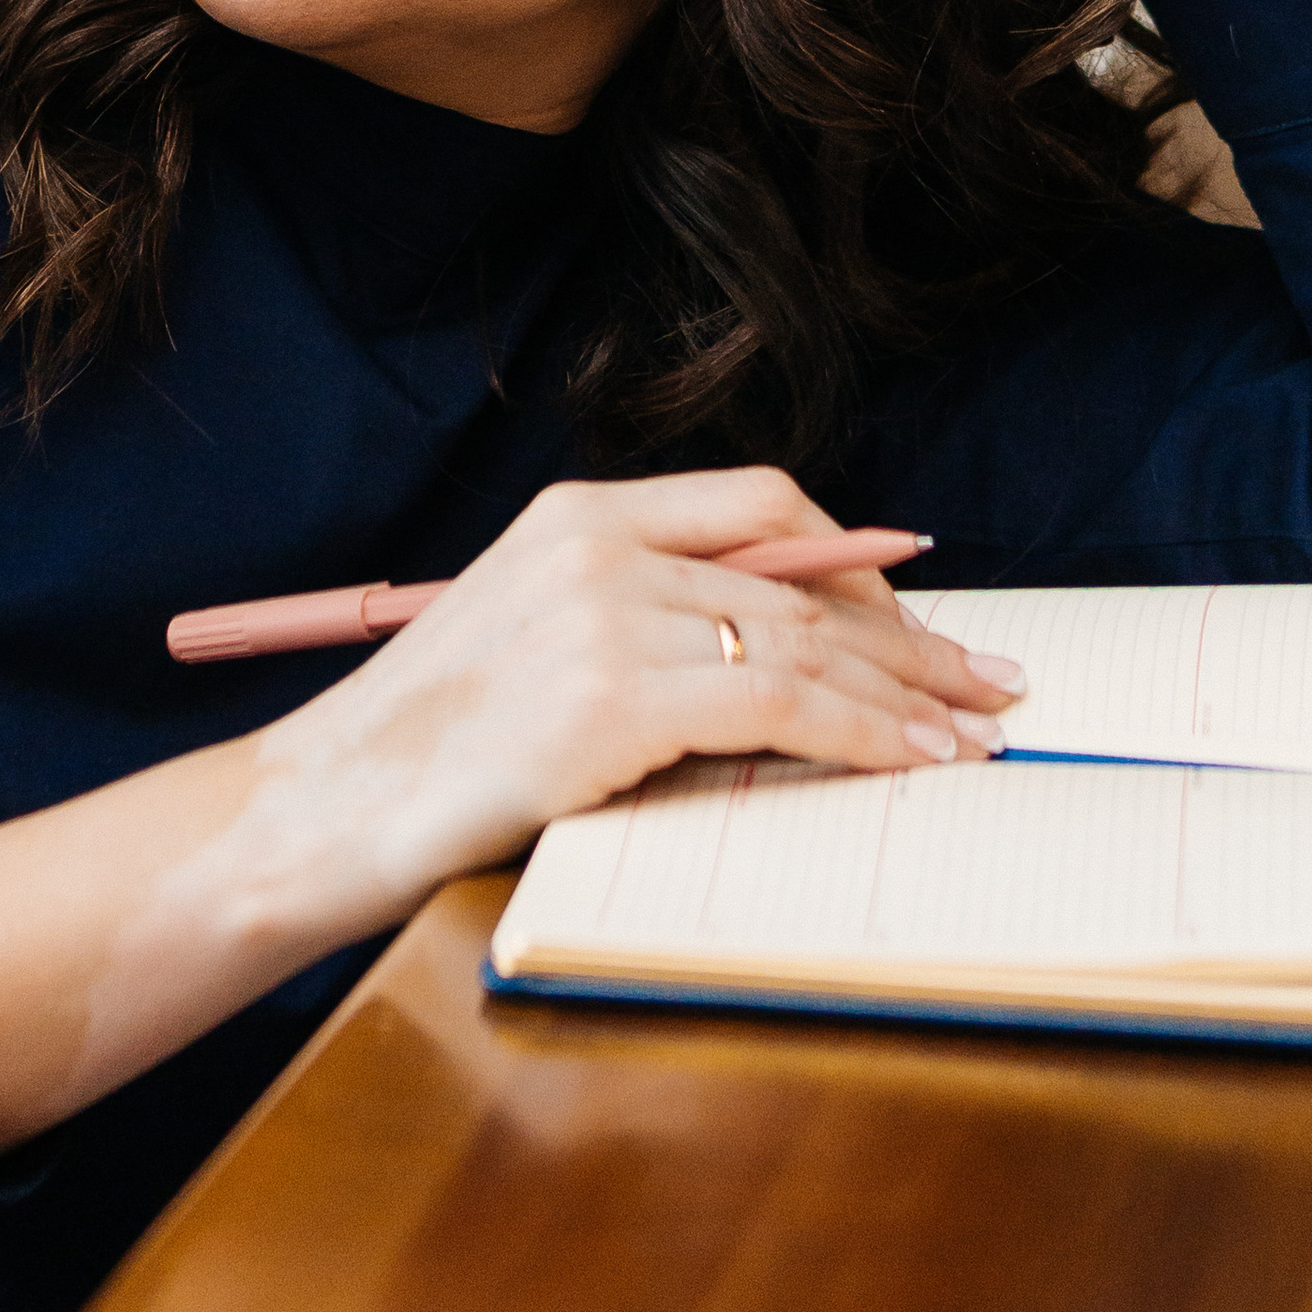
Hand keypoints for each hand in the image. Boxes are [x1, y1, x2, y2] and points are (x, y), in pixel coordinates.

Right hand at [264, 465, 1026, 912]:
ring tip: (972, 737)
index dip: (858, 560)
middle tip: (989, 684)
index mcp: (577, 516)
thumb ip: (637, 619)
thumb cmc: (424, 747)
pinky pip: (780, 704)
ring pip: (807, 643)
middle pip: (802, 579)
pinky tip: (911, 762)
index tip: (923, 612)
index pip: (759, 504)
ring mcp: (604, 616)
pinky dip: (864, 735)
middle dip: (912, 639)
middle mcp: (597, 546)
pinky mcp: (610, 699)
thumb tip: (777, 653)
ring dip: (909, 698)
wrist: (322, 807)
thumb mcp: (529, 640)